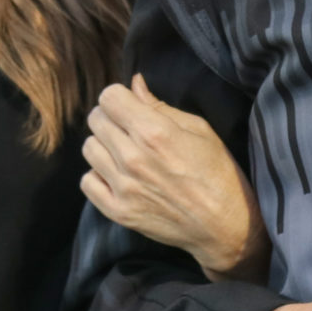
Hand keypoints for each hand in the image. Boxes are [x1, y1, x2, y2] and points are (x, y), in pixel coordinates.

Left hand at [81, 75, 266, 280]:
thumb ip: (161, 107)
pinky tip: (120, 176)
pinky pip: (87, 181)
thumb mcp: (200, 130)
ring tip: (126, 153)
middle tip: (130, 129)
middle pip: (96, 119)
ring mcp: (123, 187)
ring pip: (89, 148)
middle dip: (111, 117)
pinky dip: (99, 175)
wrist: (224, 226)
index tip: (130, 106)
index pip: (109, 96)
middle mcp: (133, 158)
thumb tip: (134, 84)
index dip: (120, 97)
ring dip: (104, 146)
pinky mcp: (118, 211)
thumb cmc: (219, 174)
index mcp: (155, 133)